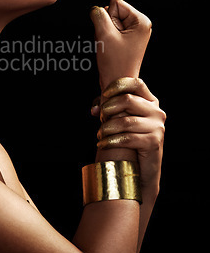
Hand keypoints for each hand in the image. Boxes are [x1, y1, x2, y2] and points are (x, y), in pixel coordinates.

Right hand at [90, 0, 151, 90]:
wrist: (117, 82)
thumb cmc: (114, 62)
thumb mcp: (104, 34)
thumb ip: (98, 15)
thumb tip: (95, 9)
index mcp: (141, 21)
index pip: (115, 3)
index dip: (107, 18)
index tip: (112, 35)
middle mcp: (140, 24)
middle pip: (113, 11)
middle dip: (106, 25)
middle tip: (110, 42)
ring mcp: (134, 32)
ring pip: (110, 20)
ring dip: (105, 32)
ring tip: (110, 45)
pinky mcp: (127, 38)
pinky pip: (110, 29)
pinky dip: (106, 37)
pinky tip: (110, 47)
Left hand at [95, 77, 165, 196]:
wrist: (141, 168)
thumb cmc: (128, 139)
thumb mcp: (119, 119)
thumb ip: (108, 109)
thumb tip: (94, 109)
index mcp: (150, 102)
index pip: (136, 83)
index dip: (118, 85)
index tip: (104, 94)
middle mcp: (157, 112)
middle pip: (127, 100)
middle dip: (108, 109)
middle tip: (100, 118)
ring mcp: (157, 127)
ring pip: (125, 121)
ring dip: (107, 128)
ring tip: (100, 134)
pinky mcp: (154, 142)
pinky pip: (127, 138)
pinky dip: (111, 141)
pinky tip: (102, 144)